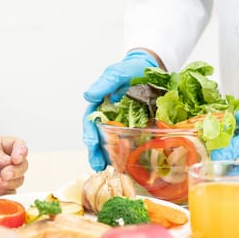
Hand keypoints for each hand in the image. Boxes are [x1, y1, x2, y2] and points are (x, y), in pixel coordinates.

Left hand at [0, 136, 27, 196]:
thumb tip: (8, 161)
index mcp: (0, 146)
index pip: (19, 146)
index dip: (21, 152)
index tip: (16, 159)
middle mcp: (4, 161)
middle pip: (22, 165)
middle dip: (17, 170)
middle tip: (5, 175)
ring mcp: (2, 176)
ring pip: (19, 179)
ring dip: (12, 182)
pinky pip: (9, 193)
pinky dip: (6, 192)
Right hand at [83, 50, 158, 170]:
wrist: (150, 68)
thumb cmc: (129, 70)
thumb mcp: (117, 74)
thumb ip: (104, 84)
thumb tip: (88, 95)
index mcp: (100, 107)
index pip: (90, 124)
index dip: (90, 135)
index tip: (91, 144)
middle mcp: (109, 118)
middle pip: (99, 138)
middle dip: (97, 153)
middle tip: (98, 166)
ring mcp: (122, 124)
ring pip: (112, 143)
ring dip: (109, 157)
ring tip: (112, 170)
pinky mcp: (137, 127)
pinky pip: (130, 142)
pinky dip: (127, 154)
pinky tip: (127, 164)